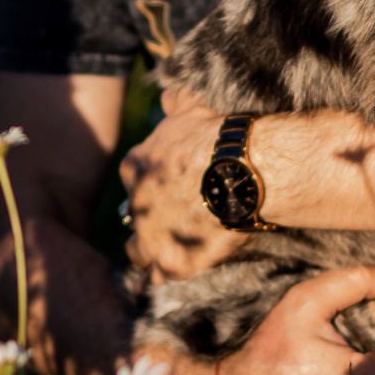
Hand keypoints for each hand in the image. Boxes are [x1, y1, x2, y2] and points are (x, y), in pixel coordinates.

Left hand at [118, 86, 237, 283]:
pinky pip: (158, 277)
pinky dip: (162, 277)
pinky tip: (167, 278)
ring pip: (137, 251)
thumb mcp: (191, 108)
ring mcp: (151, 235)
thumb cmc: (218, 137)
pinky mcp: (172, 261)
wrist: (242, 170)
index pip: (133, 177)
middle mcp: (136, 202)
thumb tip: (167, 97)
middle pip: (134, 215)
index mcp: (137, 166)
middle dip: (149, 217)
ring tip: (164, 253)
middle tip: (169, 220)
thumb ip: (174, 102)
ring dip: (148, 251)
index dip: (149, 183)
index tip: (164, 187)